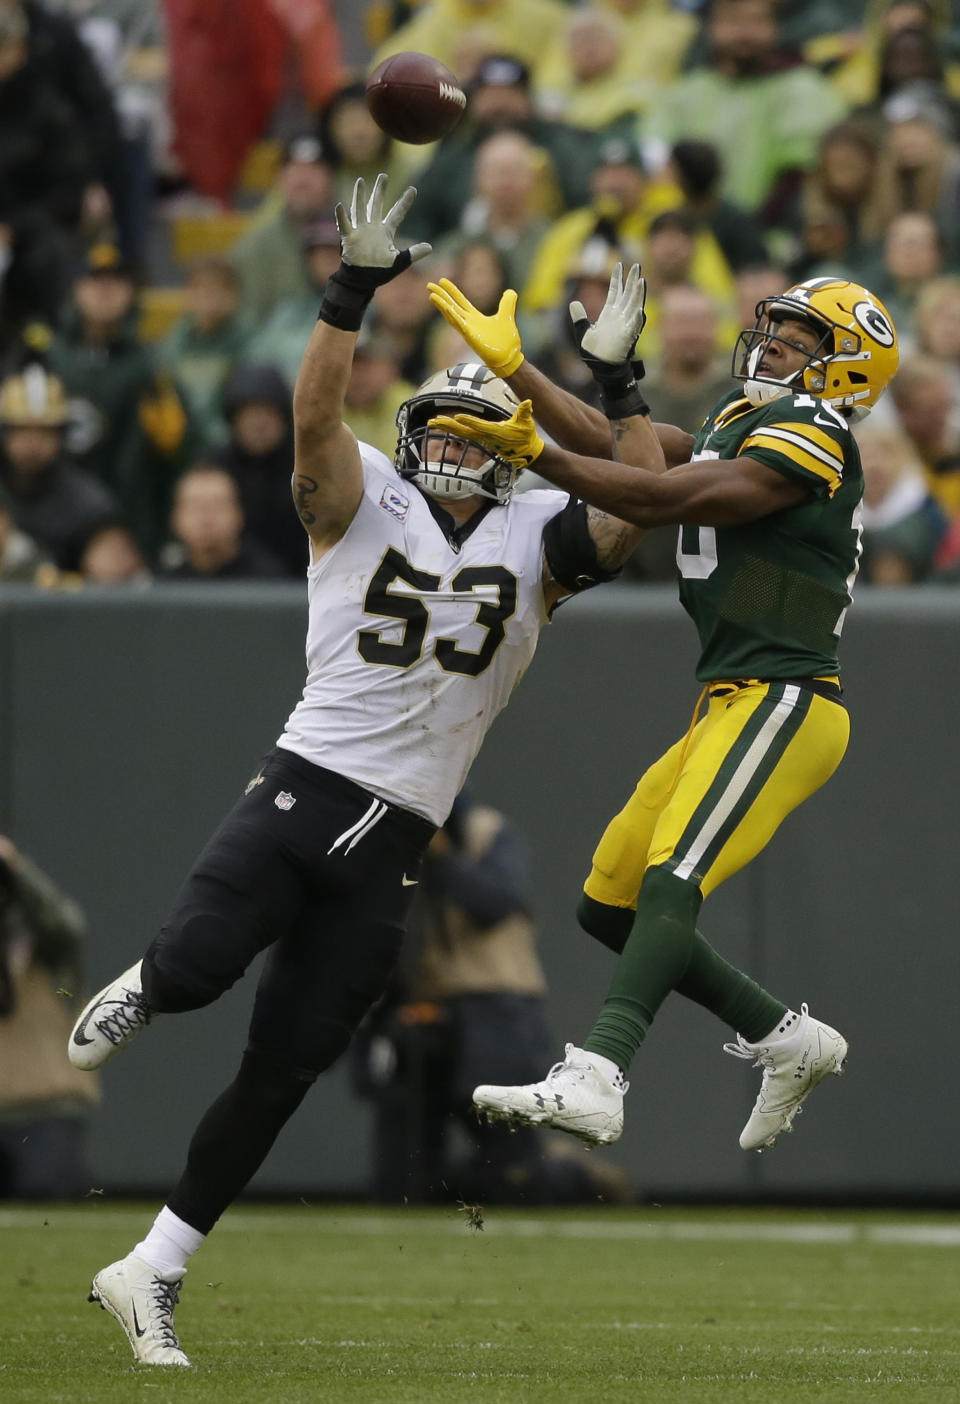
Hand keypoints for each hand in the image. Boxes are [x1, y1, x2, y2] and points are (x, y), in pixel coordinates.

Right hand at [335, 173, 430, 275]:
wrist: (363, 281)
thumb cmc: (380, 271)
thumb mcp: (400, 262)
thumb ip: (414, 254)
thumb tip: (430, 247)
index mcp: (386, 232)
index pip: (397, 214)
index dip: (405, 202)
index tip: (413, 189)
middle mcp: (373, 228)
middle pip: (377, 205)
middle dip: (380, 191)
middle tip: (384, 175)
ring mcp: (360, 231)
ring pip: (360, 209)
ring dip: (360, 196)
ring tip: (360, 181)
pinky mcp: (350, 238)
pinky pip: (344, 226)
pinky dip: (341, 217)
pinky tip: (339, 206)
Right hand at [427, 278, 523, 376]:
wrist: (509, 357)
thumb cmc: (506, 341)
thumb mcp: (507, 315)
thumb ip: (507, 303)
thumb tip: (510, 291)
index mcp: (474, 318)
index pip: (460, 301)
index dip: (451, 291)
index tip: (442, 280)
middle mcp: (468, 323)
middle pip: (451, 306)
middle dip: (441, 296)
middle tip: (429, 285)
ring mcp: (468, 331)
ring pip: (452, 316)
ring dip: (442, 306)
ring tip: (432, 296)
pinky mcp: (472, 338)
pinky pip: (461, 326)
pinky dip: (454, 317)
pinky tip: (447, 308)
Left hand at [429, 399, 543, 470]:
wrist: (525, 451)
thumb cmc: (526, 435)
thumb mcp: (527, 423)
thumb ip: (525, 412)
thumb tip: (528, 402)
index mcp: (496, 432)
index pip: (480, 426)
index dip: (470, 422)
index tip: (458, 417)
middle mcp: (486, 437)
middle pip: (463, 432)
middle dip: (449, 426)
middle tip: (434, 421)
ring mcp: (481, 439)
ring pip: (460, 433)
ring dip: (446, 427)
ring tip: (431, 422)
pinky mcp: (480, 438)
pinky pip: (462, 434)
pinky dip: (452, 428)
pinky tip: (442, 424)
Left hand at [569, 262, 645, 365]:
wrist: (599, 367)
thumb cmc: (594, 351)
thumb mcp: (583, 331)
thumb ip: (579, 318)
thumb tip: (573, 303)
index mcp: (609, 314)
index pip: (615, 291)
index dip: (617, 278)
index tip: (620, 264)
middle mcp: (619, 317)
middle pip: (627, 294)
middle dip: (632, 280)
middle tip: (637, 265)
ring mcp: (624, 326)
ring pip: (634, 306)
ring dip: (638, 294)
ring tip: (641, 280)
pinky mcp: (627, 338)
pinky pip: (634, 327)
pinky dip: (637, 319)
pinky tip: (641, 310)